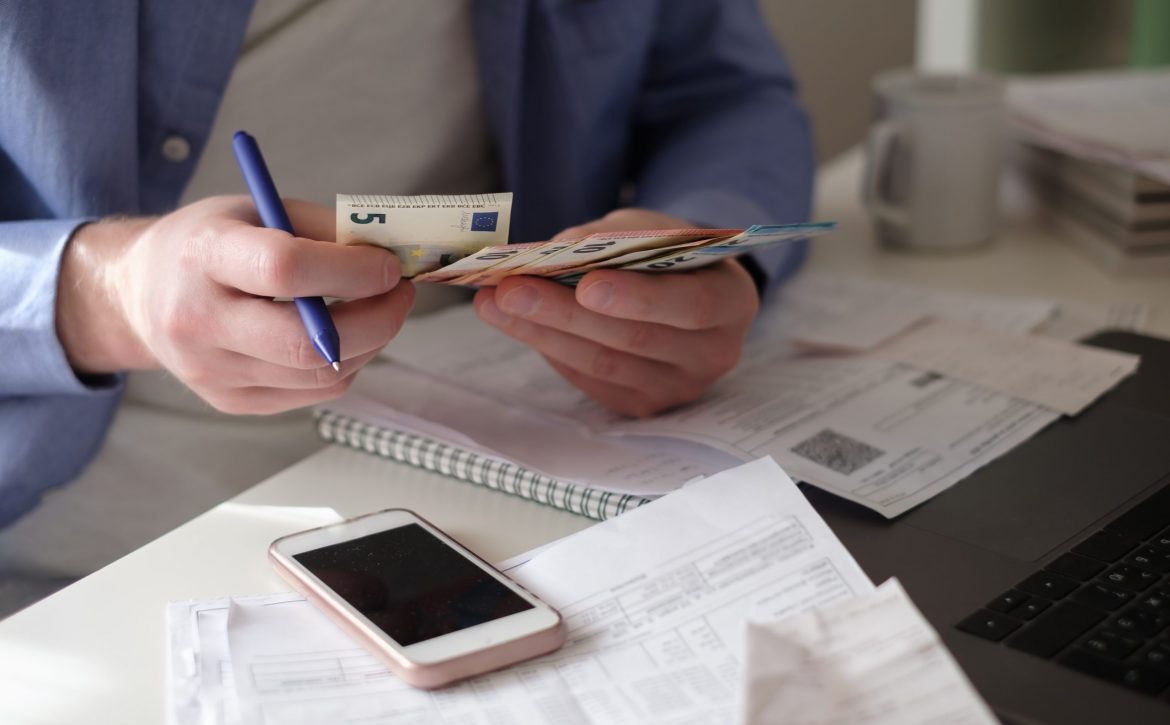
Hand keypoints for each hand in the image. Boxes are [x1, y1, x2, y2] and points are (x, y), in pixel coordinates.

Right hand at [56, 196, 414, 413]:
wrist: (139, 295)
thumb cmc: (208, 243)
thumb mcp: (256, 208)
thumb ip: (322, 228)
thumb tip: (391, 252)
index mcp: (202, 256)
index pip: (282, 270)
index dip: (350, 271)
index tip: (388, 266)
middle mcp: (199, 321)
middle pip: (307, 343)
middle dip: (376, 320)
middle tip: (402, 294)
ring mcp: (211, 371)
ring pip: (320, 375)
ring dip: (370, 343)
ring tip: (378, 310)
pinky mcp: (230, 401)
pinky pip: (313, 393)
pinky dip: (345, 363)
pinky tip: (345, 335)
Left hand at [473, 208, 758, 416]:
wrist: (685, 289)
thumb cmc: (668, 252)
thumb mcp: (650, 228)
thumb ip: (612, 237)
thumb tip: (556, 252)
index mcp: (732, 301)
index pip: (690, 306)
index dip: (637, 298)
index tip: (586, 284)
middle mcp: (714, 353)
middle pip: (634, 340)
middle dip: (565, 313)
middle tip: (510, 289)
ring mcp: (678, 387)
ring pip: (604, 365)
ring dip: (542, 332)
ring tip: (494, 303)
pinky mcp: (643, 405)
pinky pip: (591, 381)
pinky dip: (551, 349)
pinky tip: (518, 324)